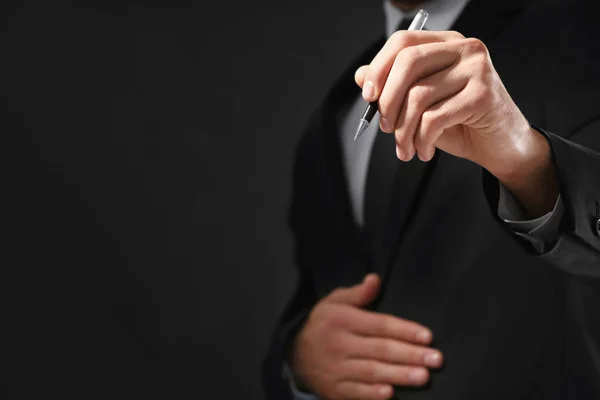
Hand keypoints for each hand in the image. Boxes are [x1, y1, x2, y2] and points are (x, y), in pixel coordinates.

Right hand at [291, 274, 442, 399]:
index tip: (427, 336)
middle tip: (436, 359)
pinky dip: (373, 393)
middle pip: (380, 349)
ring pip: (372, 372)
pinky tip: (390, 393)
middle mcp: (339, 344)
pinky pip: (356, 392)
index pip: (379, 325)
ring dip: (399, 375)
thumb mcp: (335, 301)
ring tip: (423, 376)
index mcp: (342, 320)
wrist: (295, 353)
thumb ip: (357, 293)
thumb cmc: (323, 324)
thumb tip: (375, 279)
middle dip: (410, 354)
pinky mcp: (334, 388)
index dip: (404, 330)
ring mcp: (336, 368)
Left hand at [355, 30, 535, 174]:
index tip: (368, 96)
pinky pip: (434, 118)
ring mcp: (477, 69)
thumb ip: (392, 87)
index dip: (379, 68)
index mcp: (446, 44)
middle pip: (407, 63)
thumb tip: (361, 76)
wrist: (499, 147)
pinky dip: (422, 141)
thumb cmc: (459, 123)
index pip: (403, 42)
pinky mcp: (483, 95)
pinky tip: (424, 151)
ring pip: (418, 97)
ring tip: (406, 149)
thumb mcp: (420, 104)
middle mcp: (464, 49)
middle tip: (384, 128)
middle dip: (387, 101)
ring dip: (403, 131)